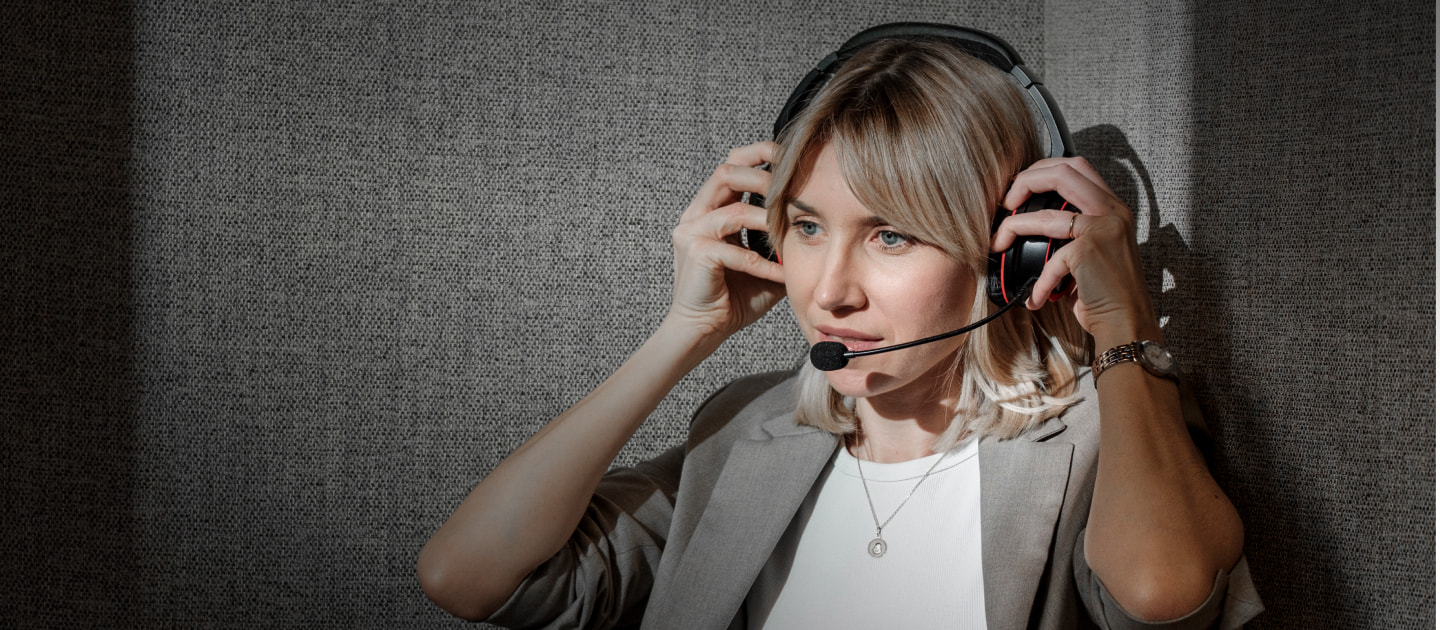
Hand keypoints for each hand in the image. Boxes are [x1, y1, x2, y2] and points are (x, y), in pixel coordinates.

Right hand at [665, 141, 785, 341]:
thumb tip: (818, 226)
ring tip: (791, 232)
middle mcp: (696, 215)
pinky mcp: (696, 254)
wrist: (705, 329)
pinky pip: (738, 253)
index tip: (790, 157)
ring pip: (735, 211)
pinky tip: (782, 274)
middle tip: (791, 184)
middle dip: (762, 174)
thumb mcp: (765, 263)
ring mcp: (692, 233)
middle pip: (725, 173)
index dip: (759, 155)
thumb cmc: (734, 298)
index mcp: (710, 210)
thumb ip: (781, 241)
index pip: (732, 167)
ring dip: (768, 221)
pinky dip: (765, 265)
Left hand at [990, 157, 1159, 342]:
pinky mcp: (1089, 252)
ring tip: (997, 244)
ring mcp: (1103, 229)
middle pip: (1062, 172)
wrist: (1128, 322)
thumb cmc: (1105, 291)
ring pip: (1045, 215)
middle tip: (1005, 204)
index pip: (1077, 166)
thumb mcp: (1093, 250)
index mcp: (1112, 207)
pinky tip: (1034, 299)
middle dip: (1025, 182)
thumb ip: (1070, 230)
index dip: (1043, 168)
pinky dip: (1037, 282)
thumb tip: (1024, 221)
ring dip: (1012, 228)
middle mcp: (1112, 211)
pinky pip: (1048, 260)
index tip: (1020, 187)